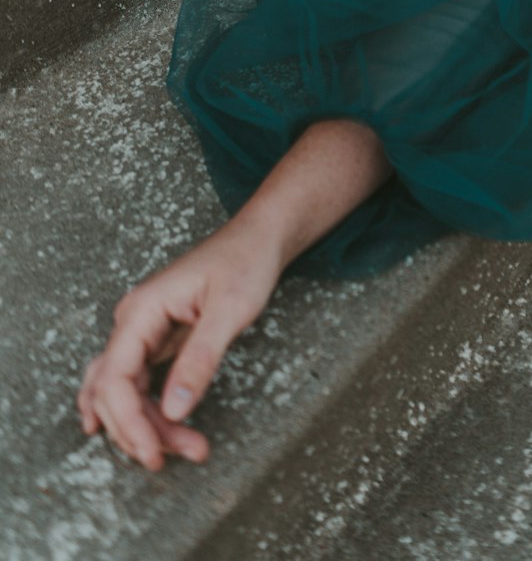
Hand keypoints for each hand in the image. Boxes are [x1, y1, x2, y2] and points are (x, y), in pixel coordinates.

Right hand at [77, 221, 282, 470]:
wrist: (258, 239)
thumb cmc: (245, 263)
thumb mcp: (229, 310)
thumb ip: (200, 359)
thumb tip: (173, 411)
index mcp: (142, 310)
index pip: (113, 378)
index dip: (129, 422)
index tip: (155, 452)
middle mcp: (133, 321)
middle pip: (115, 391)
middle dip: (144, 430)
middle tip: (189, 452)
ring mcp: (141, 330)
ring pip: (125, 391)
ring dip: (149, 425)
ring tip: (190, 446)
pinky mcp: (156, 338)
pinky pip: (137, 382)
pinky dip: (144, 410)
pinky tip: (141, 434)